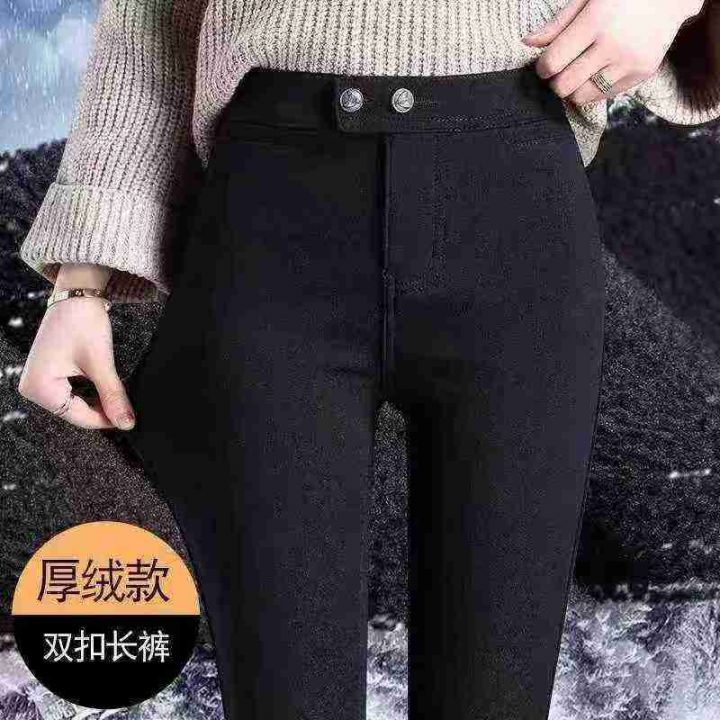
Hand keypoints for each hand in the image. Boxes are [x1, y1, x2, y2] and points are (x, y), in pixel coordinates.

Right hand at [17, 263, 135, 430]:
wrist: (76, 294)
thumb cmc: (82, 322)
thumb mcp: (100, 363)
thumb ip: (113, 396)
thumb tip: (126, 423)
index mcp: (38, 387)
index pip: (76, 416)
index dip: (104, 420)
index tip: (127, 421)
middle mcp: (32, 387)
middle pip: (74, 411)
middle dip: (101, 411)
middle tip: (126, 410)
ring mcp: (39, 380)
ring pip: (75, 403)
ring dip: (97, 401)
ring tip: (118, 397)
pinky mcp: (48, 373)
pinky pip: (71, 392)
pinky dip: (90, 392)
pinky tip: (105, 389)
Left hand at [522, 0, 705, 104]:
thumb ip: (557, 23)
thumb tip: (527, 43)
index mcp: (596, 21)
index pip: (552, 63)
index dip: (542, 67)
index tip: (546, 63)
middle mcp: (614, 45)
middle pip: (564, 86)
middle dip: (556, 80)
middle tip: (562, 69)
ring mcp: (629, 61)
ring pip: (582, 96)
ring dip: (574, 88)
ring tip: (580, 71)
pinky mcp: (642, 73)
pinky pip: (604, 95)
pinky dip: (594, 88)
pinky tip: (598, 71)